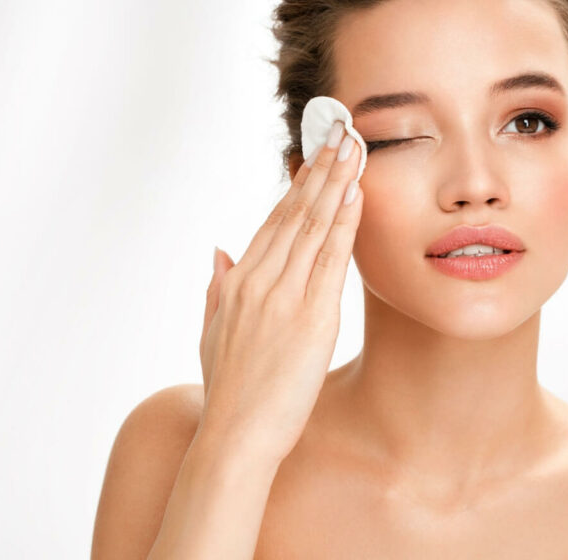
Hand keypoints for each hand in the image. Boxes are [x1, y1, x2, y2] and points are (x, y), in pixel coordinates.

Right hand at [198, 124, 361, 464]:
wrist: (236, 436)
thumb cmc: (229, 390)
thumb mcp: (212, 332)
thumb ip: (217, 287)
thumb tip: (218, 251)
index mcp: (240, 282)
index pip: (274, 221)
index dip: (297, 185)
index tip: (314, 156)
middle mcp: (261, 281)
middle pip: (295, 213)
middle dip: (320, 168)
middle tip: (341, 131)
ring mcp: (285, 296)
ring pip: (314, 226)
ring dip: (336, 183)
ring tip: (353, 147)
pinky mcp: (312, 317)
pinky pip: (331, 260)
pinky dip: (344, 223)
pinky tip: (356, 195)